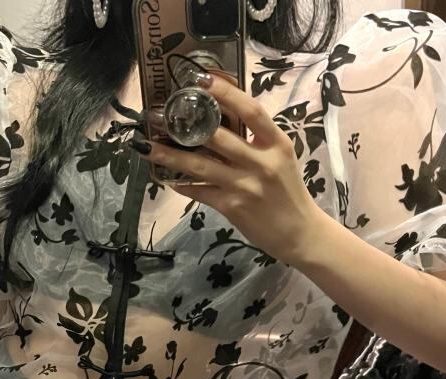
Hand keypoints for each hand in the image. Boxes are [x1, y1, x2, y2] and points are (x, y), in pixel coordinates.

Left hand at [133, 73, 322, 266]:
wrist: (299, 232)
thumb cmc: (288, 191)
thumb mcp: (280, 158)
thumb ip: (255, 140)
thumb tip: (219, 119)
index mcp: (276, 143)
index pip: (251, 110)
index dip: (225, 92)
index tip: (200, 79)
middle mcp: (261, 162)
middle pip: (218, 136)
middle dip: (186, 124)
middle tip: (158, 113)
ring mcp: (245, 185)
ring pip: (201, 165)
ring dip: (170, 155)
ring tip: (146, 145)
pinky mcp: (232, 207)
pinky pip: (200, 191)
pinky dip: (181, 184)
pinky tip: (164, 177)